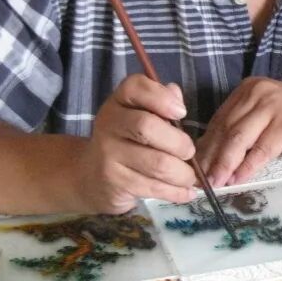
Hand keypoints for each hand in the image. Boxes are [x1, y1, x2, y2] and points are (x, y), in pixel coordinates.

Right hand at [79, 75, 198, 212]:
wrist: (91, 175)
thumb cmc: (129, 140)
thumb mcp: (143, 115)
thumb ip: (161, 102)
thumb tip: (175, 93)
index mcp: (119, 101)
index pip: (135, 87)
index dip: (162, 98)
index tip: (181, 113)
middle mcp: (109, 123)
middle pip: (147, 127)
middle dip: (179, 143)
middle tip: (190, 153)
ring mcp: (108, 154)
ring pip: (156, 163)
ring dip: (182, 174)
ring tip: (190, 177)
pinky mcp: (115, 182)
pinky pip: (153, 187)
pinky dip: (176, 192)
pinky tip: (186, 193)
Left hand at [197, 78, 281, 186]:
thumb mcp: (269, 115)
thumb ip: (245, 127)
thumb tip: (213, 156)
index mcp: (249, 90)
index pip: (219, 119)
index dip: (205, 145)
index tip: (194, 167)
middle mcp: (259, 93)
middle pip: (226, 129)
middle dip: (210, 157)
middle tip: (199, 180)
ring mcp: (274, 106)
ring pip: (239, 138)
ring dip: (224, 163)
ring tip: (216, 183)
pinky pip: (262, 149)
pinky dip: (248, 166)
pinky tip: (239, 179)